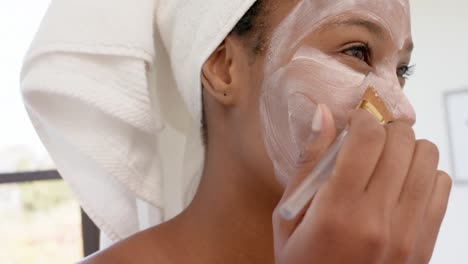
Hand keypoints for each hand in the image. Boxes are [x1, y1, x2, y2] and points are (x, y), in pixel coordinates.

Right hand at [273, 105, 451, 263]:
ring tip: (385, 160)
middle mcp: (380, 219)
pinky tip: (401, 183)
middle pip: (402, 141)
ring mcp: (409, 232)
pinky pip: (442, 185)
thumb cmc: (302, 261)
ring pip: (428, 157)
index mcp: (338, 210)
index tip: (353, 121)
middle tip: (367, 140)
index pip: (367, 138)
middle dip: (384, 129)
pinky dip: (424, 173)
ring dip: (406, 148)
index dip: (361, 118)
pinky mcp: (426, 241)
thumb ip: (308, 162)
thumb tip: (323, 114)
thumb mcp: (288, 216)